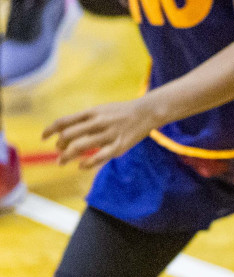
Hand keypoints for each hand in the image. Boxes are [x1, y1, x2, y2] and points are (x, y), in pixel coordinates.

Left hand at [42, 98, 161, 167]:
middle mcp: (98, 122)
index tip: (43, 137)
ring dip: (67, 156)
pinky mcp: (119, 146)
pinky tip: (81, 166)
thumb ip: (85, 119)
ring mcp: (108, 135)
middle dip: (59, 145)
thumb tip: (66, 130)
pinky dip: (87, 163)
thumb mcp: (101, 110)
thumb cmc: (121, 113)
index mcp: (91, 113)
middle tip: (58, 151)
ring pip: (80, 147)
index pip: (64, 121)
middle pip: (69, 135)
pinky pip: (99, 157)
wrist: (146, 112)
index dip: (50, 129)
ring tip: (61, 162)